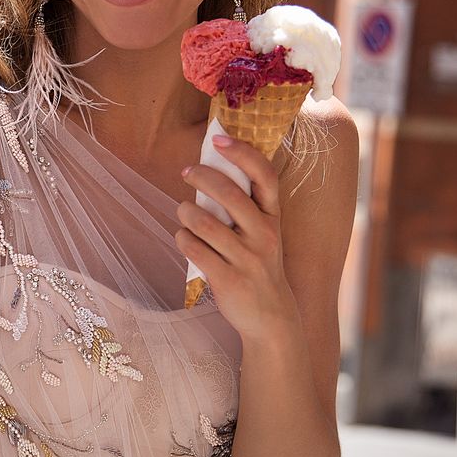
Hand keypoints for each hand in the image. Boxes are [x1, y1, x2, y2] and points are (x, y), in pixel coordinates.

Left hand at [176, 133, 298, 342]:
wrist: (271, 317)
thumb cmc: (259, 265)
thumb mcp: (262, 234)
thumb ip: (244, 207)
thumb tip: (208, 172)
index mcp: (274, 218)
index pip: (264, 176)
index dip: (242, 153)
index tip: (219, 139)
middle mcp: (264, 235)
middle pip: (230, 194)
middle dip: (203, 177)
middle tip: (186, 172)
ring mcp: (247, 259)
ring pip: (206, 223)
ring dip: (185, 212)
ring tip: (182, 212)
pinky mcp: (228, 280)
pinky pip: (194, 249)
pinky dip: (182, 239)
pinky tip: (183, 237)